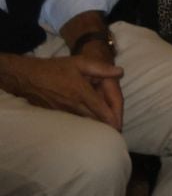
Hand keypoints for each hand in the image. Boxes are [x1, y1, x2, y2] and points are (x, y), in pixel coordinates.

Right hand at [3, 53, 123, 128]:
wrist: (28, 77)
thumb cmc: (55, 68)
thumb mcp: (80, 62)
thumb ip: (101, 68)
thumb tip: (120, 72)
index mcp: (81, 92)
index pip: (99, 108)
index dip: (110, 118)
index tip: (118, 127)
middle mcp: (72, 104)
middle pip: (92, 119)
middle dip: (105, 126)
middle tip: (117, 133)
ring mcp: (63, 111)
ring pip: (82, 122)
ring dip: (94, 127)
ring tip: (106, 133)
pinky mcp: (55, 115)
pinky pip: (72, 121)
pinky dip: (82, 125)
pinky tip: (88, 127)